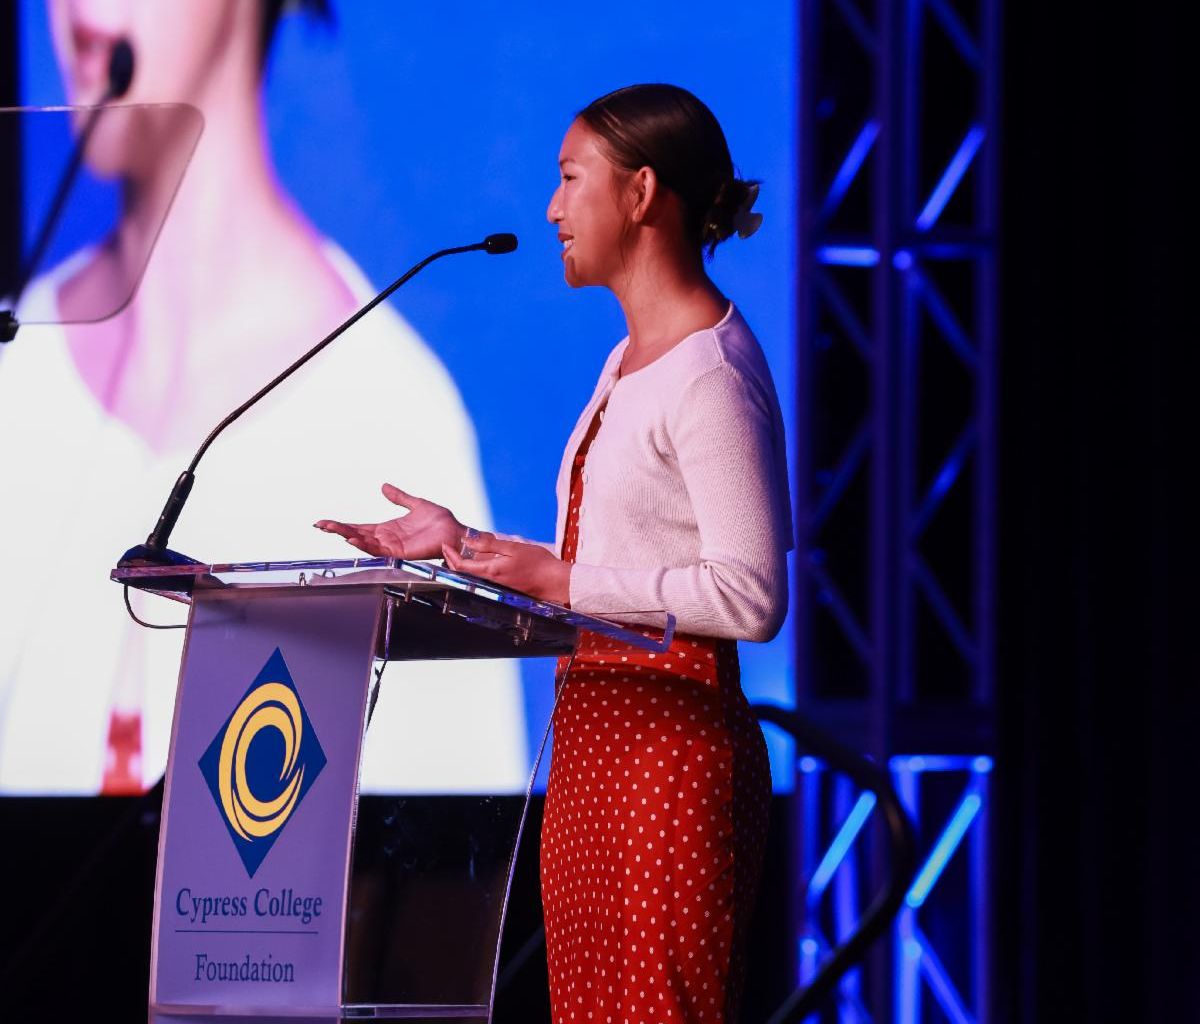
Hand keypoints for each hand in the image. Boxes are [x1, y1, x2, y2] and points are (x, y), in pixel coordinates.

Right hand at [314, 483, 464, 559]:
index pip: (359, 527)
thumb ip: (399, 497)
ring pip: (364, 543)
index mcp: (388, 528)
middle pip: (356, 535)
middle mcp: (386, 539)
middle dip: (337, 530)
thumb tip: (383, 486)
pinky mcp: (400, 553)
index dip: (342, 525)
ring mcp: (392, 547)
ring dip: (347, 536)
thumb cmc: (441, 521)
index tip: (324, 522)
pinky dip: (365, 546)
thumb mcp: (416, 504)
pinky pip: (379, 551)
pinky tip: (353, 539)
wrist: (456, 531)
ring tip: (331, 529)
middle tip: (320, 525)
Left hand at [441, 533, 570, 604]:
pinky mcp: (503, 587)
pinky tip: (475, 562)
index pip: (462, 566)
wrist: (554, 581)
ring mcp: (497, 586)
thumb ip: (488, 545)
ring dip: (461, 566)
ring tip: (456, 554)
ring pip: (472, 577)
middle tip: (446, 548)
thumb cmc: (537, 562)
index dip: (450, 555)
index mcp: (491, 571)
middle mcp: (491, 581)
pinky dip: (474, 570)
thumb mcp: (513, 548)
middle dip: (451, 561)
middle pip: (464, 574)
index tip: (444, 544)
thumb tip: (467, 541)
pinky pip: (482, 578)